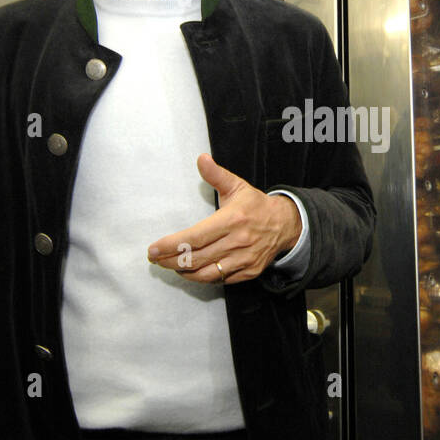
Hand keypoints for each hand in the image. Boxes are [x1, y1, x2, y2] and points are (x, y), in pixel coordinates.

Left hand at [148, 153, 300, 283]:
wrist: (286, 224)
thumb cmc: (256, 205)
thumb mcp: (237, 186)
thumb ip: (216, 175)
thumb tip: (201, 159)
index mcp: (232, 220)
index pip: (195, 237)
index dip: (171, 245)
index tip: (153, 249)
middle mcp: (238, 242)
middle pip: (196, 258)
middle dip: (171, 261)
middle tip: (156, 259)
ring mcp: (244, 259)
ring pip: (207, 273)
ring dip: (184, 272)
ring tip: (171, 265)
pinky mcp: (249, 272)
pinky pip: (220, 280)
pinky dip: (203, 277)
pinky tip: (192, 271)